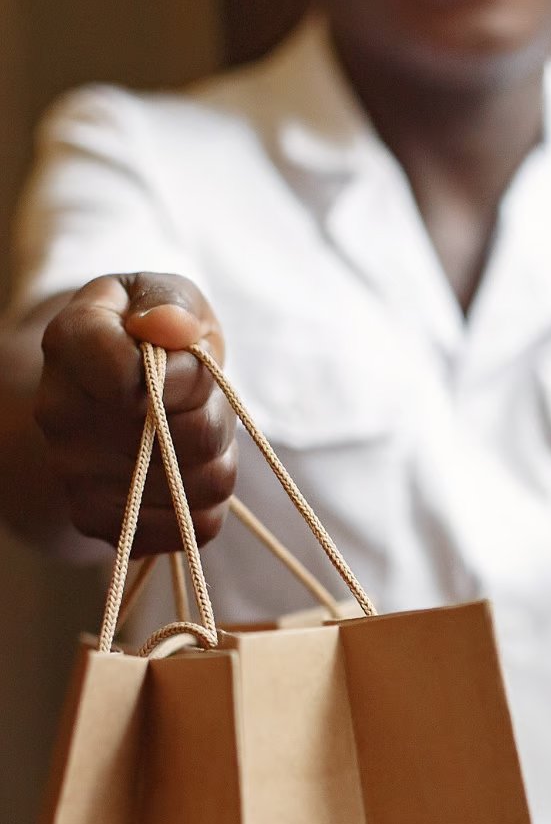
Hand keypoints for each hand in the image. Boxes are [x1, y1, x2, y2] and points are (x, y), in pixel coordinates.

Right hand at [34, 273, 235, 554]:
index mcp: (71, 345)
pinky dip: (206, 504)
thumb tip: (172, 328)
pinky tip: (186, 474)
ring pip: (200, 485)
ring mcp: (75, 475)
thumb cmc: (146, 338)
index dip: (188, 373)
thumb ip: (172, 302)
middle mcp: (60, 414)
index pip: (140, 374)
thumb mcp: (162, 295)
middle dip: (214, 417)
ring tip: (192, 434)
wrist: (102, 396)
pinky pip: (192, 528)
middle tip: (201, 400)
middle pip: (188, 436)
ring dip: (217, 460)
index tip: (188, 359)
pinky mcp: (100, 521)